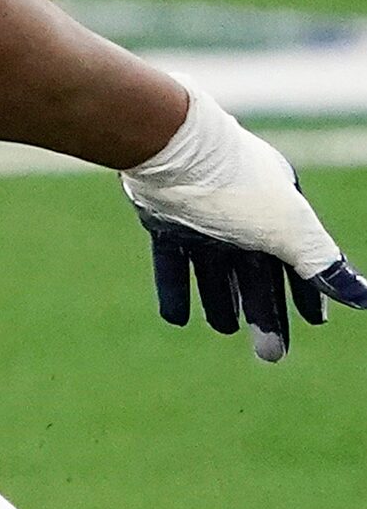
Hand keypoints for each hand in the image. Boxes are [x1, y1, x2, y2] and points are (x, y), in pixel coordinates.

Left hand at [138, 204, 366, 363]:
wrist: (170, 151)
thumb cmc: (238, 189)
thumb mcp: (290, 230)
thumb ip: (323, 265)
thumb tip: (363, 298)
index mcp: (276, 206)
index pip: (298, 257)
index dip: (307, 291)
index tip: (314, 323)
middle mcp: (239, 210)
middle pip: (254, 271)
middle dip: (263, 312)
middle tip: (271, 357)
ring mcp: (199, 214)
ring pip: (213, 267)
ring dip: (219, 300)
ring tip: (224, 329)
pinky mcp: (163, 217)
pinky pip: (171, 258)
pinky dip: (174, 288)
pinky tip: (176, 319)